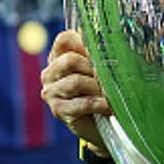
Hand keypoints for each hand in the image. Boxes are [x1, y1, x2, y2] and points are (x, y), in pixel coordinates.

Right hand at [40, 30, 111, 150]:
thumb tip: (113, 38)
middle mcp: (51, 73)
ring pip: (76, 82)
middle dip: (95, 68)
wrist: (102, 124)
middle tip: (112, 77)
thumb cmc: (103, 92)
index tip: (105, 52)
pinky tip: (109, 106)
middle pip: (70, 60)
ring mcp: (51, 92)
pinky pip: (82, 103)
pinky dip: (99, 103)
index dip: (85, 43)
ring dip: (98, 88)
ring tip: (111, 93)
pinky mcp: (58, 110)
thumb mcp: (103, 69)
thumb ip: (102, 53)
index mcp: (59, 57)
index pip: (65, 39)